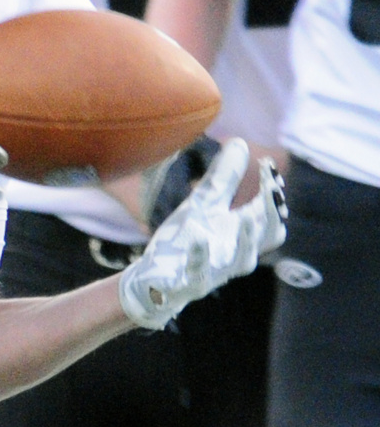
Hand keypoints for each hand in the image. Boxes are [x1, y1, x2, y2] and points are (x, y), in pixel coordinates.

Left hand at [118, 138, 286, 329]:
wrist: (154, 278)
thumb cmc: (184, 241)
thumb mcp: (202, 205)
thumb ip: (222, 179)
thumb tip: (240, 142)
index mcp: (239, 232)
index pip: (268, 212)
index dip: (273, 191)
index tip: (267, 165)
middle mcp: (235, 253)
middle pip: (268, 237)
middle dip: (273, 214)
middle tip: (271, 190)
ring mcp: (215, 271)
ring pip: (243, 261)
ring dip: (247, 240)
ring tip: (247, 218)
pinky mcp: (189, 284)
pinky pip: (199, 274)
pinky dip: (199, 255)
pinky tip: (196, 233)